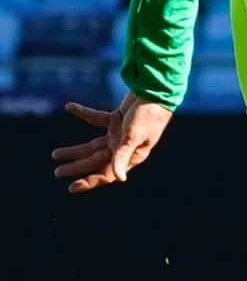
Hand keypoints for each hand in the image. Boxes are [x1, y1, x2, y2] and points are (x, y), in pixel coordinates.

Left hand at [51, 91, 173, 193]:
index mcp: (130, 156)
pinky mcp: (117, 120)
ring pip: (92, 145)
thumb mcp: (133, 136)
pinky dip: (83, 114)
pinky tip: (70, 107)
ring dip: (75, 150)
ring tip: (56, 154)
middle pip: (95, 161)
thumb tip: (119, 179)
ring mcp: (119, 135)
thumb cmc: (149, 116)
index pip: (107, 173)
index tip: (72, 188)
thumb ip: (123, 156)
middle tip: (57, 172)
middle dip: (76, 166)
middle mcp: (123, 148)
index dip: (89, 182)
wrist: (157, 92)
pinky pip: (96, 120)